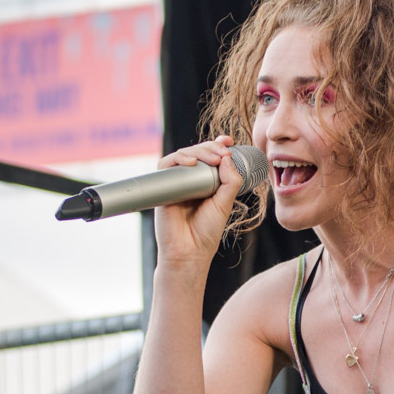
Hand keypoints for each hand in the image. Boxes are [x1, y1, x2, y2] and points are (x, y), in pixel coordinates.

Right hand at [151, 136, 242, 270]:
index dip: (217, 145)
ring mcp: (176, 183)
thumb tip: (226, 157)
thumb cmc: (206, 232)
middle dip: (211, 147)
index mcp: (206, 183)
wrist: (189, 251)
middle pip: (197, 153)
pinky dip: (179, 159)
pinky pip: (166, 165)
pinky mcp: (163, 188)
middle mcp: (190, 181)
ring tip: (214, 158)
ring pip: (183, 155)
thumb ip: (230, 181)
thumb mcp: (225, 203)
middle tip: (224, 152)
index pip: (210, 158)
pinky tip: (192, 162)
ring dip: (199, 151)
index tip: (229, 141)